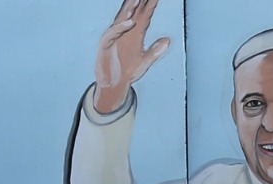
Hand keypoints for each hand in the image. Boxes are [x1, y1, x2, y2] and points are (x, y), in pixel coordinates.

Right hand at [93, 0, 170, 114]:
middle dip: (140, 1)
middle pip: (134, 12)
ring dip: (129, 9)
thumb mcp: (145, 61)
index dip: (152, 4)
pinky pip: (113, 33)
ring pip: (122, 19)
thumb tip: (167, 40)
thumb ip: (155, 51)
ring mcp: (114, 36)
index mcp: (135, 33)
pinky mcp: (105, 45)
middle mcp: (124, 31)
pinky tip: (130, 22)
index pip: (145, 14)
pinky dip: (121, 28)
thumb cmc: (127, 71)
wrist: (114, 85)